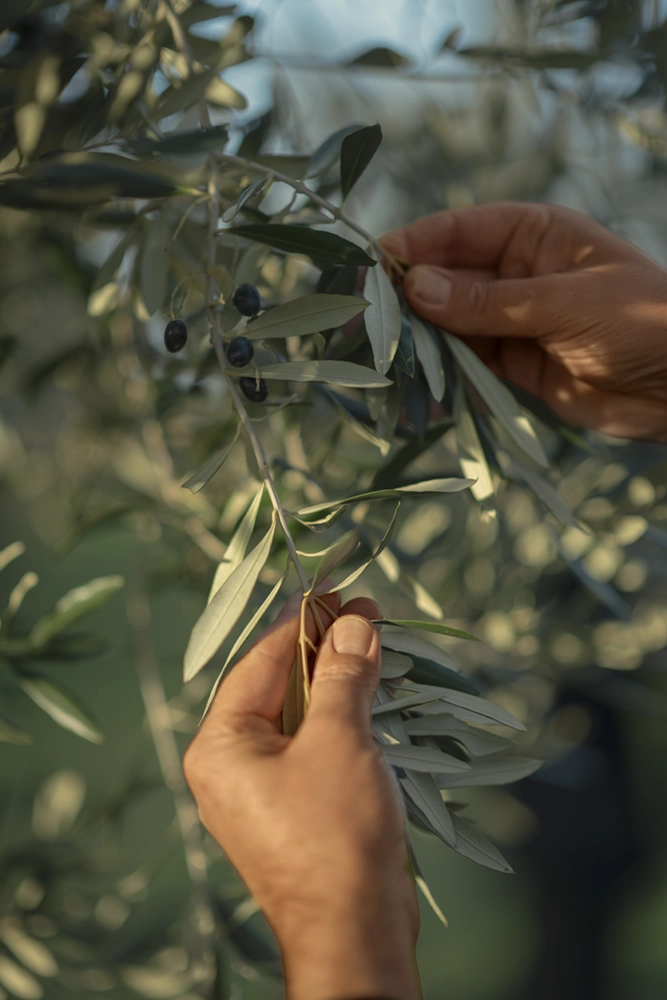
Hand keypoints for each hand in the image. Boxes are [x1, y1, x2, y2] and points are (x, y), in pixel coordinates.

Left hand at [183, 591, 420, 999]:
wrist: (356, 933)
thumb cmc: (335, 834)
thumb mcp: (338, 741)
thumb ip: (342, 676)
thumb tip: (354, 625)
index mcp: (220, 745)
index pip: (259, 662)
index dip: (302, 623)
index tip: (337, 593)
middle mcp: (231, 766)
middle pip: (278, 686)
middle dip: (325, 650)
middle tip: (368, 615)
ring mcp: (263, 791)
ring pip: (300, 716)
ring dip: (340, 682)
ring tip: (378, 647)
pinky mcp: (295, 809)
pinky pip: (314, 746)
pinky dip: (343, 718)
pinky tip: (374, 696)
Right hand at [381, 202, 666, 440]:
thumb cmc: (640, 321)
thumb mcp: (562, 303)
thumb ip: (487, 301)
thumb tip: (415, 287)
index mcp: (534, 235)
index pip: (460, 231)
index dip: (414, 244)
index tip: (371, 262)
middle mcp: (517, 274)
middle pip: (446, 279)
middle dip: (405, 298)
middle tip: (361, 318)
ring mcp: (513, 320)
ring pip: (450, 324)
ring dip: (417, 339)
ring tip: (378, 353)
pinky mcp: (515, 365)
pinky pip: (467, 364)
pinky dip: (441, 374)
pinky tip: (415, 384)